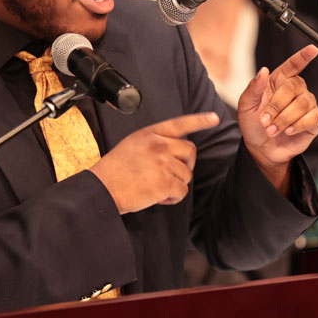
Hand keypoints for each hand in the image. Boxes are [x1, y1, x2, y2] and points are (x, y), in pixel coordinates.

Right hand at [90, 112, 220, 214]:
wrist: (102, 188)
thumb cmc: (114, 170)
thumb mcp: (133, 144)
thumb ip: (154, 142)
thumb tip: (175, 153)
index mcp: (150, 133)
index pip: (180, 123)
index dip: (200, 121)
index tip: (215, 119)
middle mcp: (159, 145)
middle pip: (190, 152)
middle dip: (186, 165)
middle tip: (172, 175)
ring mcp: (163, 163)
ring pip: (186, 174)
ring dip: (175, 184)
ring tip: (155, 187)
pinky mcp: (165, 182)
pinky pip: (182, 191)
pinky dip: (172, 198)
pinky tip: (158, 197)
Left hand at [236, 45, 317, 190]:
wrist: (260, 148)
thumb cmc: (253, 124)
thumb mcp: (246, 106)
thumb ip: (254, 88)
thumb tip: (263, 71)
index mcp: (278, 81)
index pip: (293, 65)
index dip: (303, 56)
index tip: (313, 49)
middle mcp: (295, 90)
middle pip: (295, 86)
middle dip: (277, 105)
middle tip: (265, 120)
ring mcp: (306, 104)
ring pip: (303, 103)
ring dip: (285, 118)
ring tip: (272, 129)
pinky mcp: (314, 120)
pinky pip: (312, 117)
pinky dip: (297, 125)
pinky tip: (288, 131)